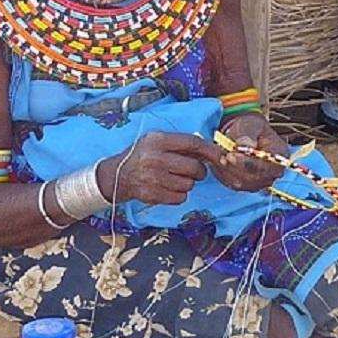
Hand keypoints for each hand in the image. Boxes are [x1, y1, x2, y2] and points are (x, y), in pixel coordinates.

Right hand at [97, 132, 221, 205]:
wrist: (117, 175)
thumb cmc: (143, 156)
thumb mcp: (156, 141)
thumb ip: (180, 144)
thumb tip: (210, 150)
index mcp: (157, 140)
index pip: (192, 143)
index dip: (210, 150)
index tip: (220, 156)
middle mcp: (155, 158)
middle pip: (194, 167)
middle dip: (199, 171)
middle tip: (194, 171)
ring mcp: (153, 178)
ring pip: (189, 184)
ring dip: (188, 183)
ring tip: (175, 178)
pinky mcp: (153, 195)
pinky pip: (181, 197)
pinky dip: (179, 194)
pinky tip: (169, 188)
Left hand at [214, 113, 287, 190]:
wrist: (245, 135)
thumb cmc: (251, 128)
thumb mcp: (251, 124)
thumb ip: (248, 133)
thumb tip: (246, 144)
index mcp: (280, 156)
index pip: (266, 166)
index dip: (247, 163)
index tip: (231, 155)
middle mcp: (273, 173)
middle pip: (252, 178)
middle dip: (233, 168)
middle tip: (220, 156)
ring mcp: (260, 182)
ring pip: (240, 183)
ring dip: (225, 170)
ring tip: (216, 155)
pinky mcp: (247, 186)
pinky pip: (231, 183)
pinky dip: (222, 173)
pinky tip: (216, 161)